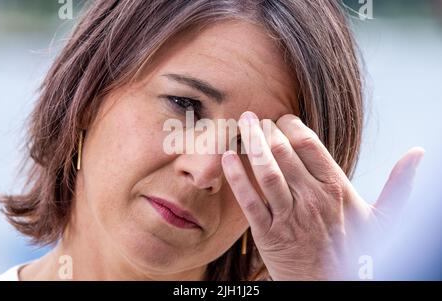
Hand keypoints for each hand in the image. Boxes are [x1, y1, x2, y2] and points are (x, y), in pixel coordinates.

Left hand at [221, 111, 423, 279]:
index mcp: (336, 188)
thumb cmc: (355, 249)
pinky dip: (237, 177)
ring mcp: (289, 216)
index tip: (282, 119)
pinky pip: (249, 200)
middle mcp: (311, 198)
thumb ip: (399, 184)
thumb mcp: (384, 218)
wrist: (330, 285)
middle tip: (254, 118)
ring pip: (266, 172)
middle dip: (266, 130)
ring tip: (241, 124)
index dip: (291, 125)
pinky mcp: (268, 233)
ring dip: (252, 144)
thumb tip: (419, 152)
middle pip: (283, 152)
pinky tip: (228, 157)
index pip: (309, 144)